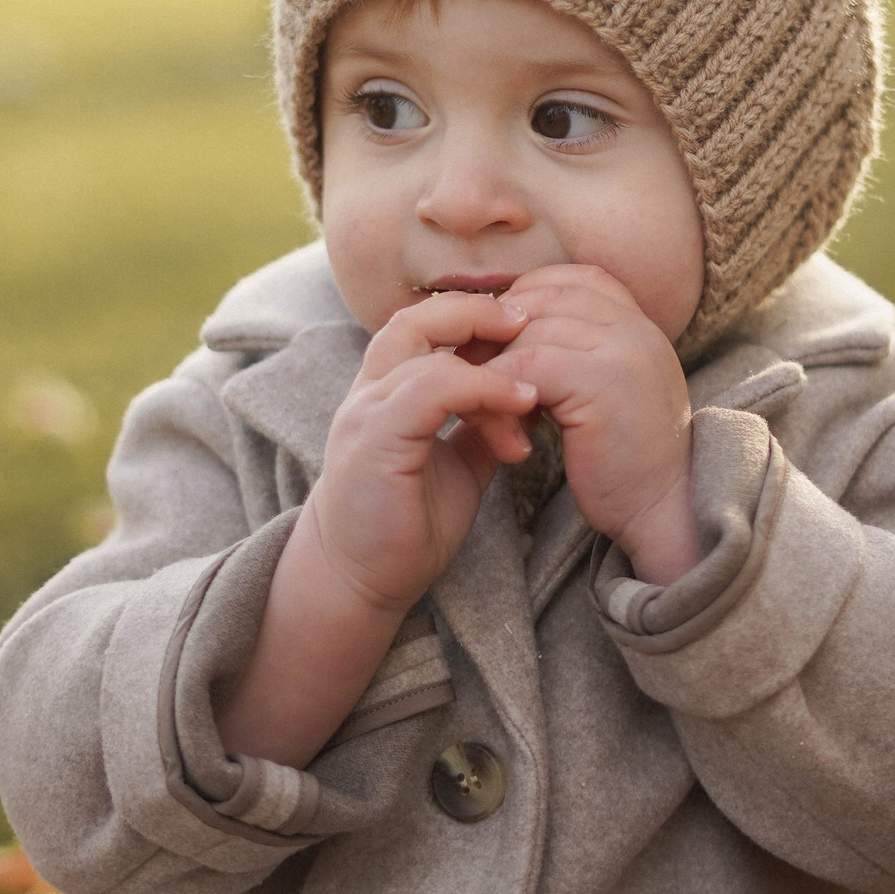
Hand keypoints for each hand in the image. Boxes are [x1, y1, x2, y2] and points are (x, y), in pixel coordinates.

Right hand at [308, 292, 540, 613]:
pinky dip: (480, 388)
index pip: (424, 323)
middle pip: (416, 317)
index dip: (475, 316)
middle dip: (477, 311)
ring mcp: (367, 414)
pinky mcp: (374, 441)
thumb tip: (527, 397)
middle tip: (532, 323)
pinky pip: (428, 389)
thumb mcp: (457, 464)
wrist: (360, 582)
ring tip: (535, 380)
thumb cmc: (404, 525)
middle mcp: (370, 393)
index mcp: (387, 394)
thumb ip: (480, 426)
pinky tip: (519, 403)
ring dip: (489, 357)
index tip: (528, 330)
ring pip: (422, 345)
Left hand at [489, 265, 699, 583]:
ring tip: (484, 405)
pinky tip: (502, 427)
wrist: (666, 511)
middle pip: (543, 298)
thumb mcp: (607, 392)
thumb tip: (507, 331)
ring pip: (528, 331)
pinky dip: (500, 390)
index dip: (525, 303)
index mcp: (639, 322)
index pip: (570, 280)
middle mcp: (635, 326)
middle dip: (498, 331)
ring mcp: (623, 349)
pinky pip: (527, 364)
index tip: (499, 344)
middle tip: (471, 372)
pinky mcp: (602, 381)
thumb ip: (577, 354)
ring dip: (494, 366)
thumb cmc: (626, 461)